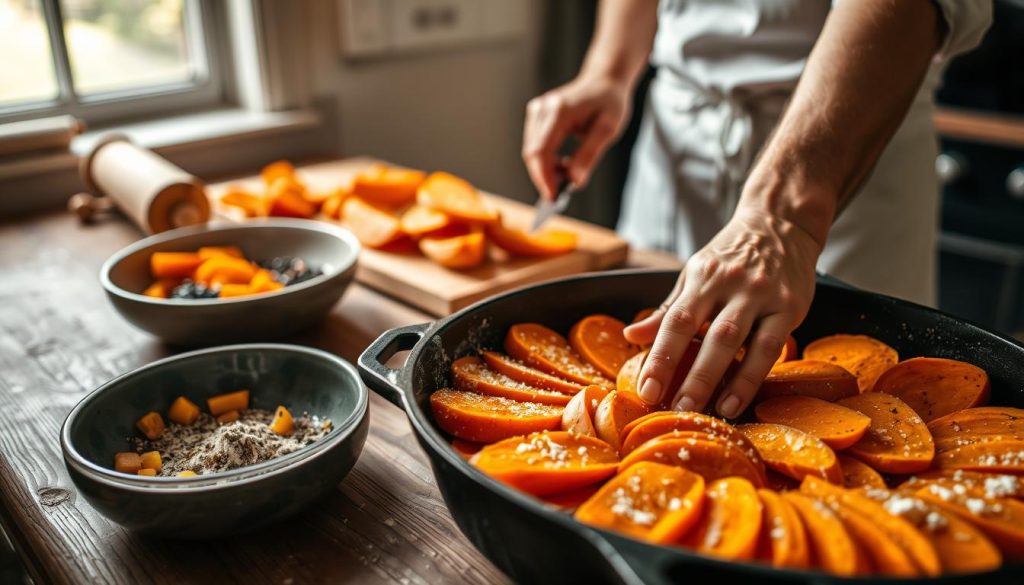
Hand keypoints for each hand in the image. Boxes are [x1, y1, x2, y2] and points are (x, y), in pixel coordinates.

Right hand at [522, 74, 631, 199]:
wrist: (604, 80)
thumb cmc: (609, 102)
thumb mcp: (608, 129)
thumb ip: (589, 155)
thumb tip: (575, 181)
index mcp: (560, 111)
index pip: (541, 150)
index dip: (544, 177)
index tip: (552, 197)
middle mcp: (543, 108)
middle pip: (532, 153)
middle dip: (544, 177)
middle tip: (560, 195)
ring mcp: (537, 110)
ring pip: (531, 151)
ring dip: (546, 170)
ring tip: (568, 175)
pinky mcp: (537, 115)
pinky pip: (535, 144)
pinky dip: (546, 160)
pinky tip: (563, 165)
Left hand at [623, 206, 822, 417]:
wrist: (781, 223)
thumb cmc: (730, 255)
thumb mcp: (694, 274)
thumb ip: (667, 309)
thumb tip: (631, 336)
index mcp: (702, 276)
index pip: (676, 320)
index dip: (660, 357)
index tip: (646, 389)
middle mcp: (731, 284)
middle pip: (709, 335)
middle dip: (691, 376)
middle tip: (675, 409)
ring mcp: (763, 295)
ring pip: (741, 342)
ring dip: (724, 380)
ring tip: (710, 412)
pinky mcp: (790, 306)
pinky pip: (772, 346)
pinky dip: (753, 375)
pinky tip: (738, 399)